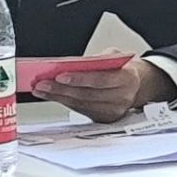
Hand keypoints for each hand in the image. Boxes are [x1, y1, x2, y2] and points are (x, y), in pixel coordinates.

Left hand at [37, 54, 175, 123]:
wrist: (135, 86)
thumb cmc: (121, 69)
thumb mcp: (114, 56)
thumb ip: (98, 59)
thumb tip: (73, 64)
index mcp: (128, 78)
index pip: (101, 80)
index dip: (80, 78)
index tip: (60, 75)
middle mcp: (122, 97)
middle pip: (87, 94)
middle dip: (61, 89)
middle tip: (42, 83)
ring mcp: (113, 111)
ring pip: (81, 104)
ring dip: (58, 97)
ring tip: (41, 89)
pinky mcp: (104, 119)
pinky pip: (80, 111)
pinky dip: (64, 102)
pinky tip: (52, 96)